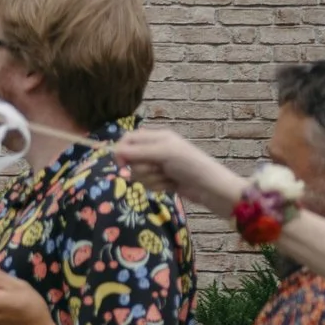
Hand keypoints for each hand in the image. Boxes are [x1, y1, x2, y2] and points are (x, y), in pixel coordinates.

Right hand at [115, 127, 244, 215]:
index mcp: (157, 137)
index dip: (121, 150)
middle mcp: (155, 150)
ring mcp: (158, 166)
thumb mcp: (163, 153)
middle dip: (142, 167)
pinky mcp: (161, 180)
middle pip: (130, 159)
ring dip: (151, 178)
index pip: (128, 139)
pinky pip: (147, 184)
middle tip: (158, 168)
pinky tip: (171, 185)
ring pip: (138, 174)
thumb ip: (137, 151)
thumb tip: (115, 152)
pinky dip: (158, 186)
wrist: (209, 187)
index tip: (122, 163)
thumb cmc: (189, 164)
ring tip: (168, 177)